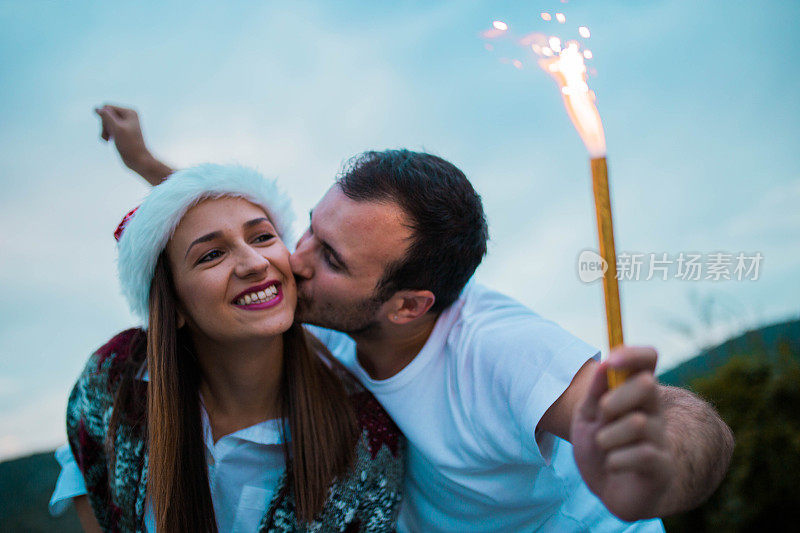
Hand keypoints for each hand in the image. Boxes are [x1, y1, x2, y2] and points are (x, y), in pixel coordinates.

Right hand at [95, 104, 172, 184]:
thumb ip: (106, 117)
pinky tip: (108, 141)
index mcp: (129, 112)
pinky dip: (106, 135)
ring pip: (105, 122)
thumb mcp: (116, 128)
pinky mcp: (121, 132)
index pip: (107, 107)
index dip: (105, 118)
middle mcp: (128, 116)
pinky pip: (108, 129)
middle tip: (109, 136)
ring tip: (107, 140)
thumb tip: (97, 108)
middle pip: (106, 114)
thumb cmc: (129, 144)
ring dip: (104, 131)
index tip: (112, 129)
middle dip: (104, 125)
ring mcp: (125, 124)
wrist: (138, 160)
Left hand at [570, 346, 673, 520]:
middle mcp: (653, 411)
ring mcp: (661, 438)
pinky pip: (641, 454)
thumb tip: (604, 365)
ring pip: (638, 424)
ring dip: (608, 436)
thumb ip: (595, 392)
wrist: (607, 489)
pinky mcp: (662, 466)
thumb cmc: (600, 446)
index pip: (648, 360)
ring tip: (604, 446)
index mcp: (635, 393)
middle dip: (616, 398)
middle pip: (647, 385)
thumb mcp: (587, 415)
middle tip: (601, 414)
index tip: (611, 360)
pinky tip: (613, 466)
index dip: (633, 354)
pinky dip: (615, 460)